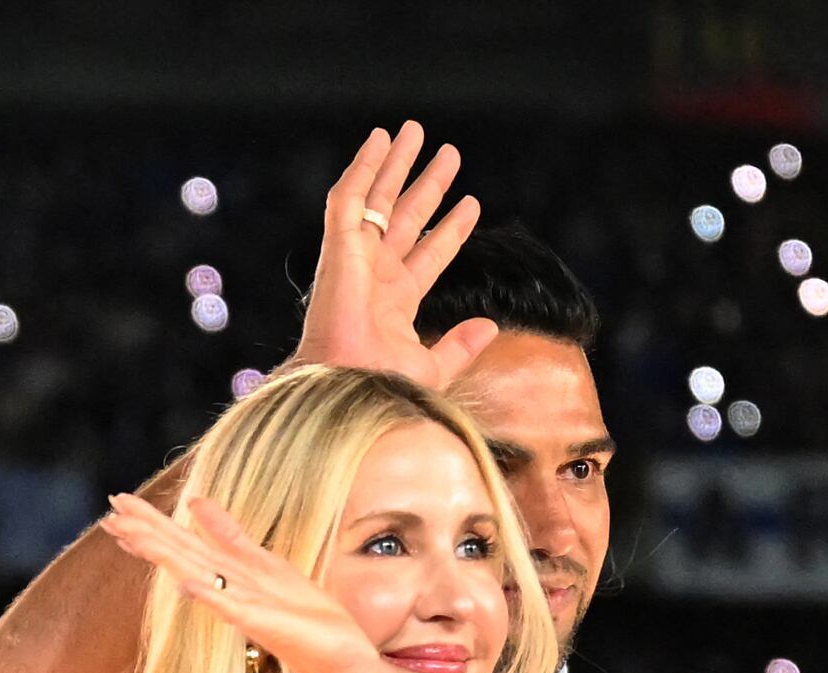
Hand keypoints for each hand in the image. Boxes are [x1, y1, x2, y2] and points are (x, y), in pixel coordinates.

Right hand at [100, 491, 386, 672]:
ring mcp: (240, 606)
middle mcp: (226, 587)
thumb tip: (193, 502)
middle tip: (107, 514)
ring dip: (165, 558)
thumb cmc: (301, 612)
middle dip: (145, 533)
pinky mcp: (259, 623)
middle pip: (179, 554)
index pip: (181, 541)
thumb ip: (227, 534)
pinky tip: (185, 585)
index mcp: (227, 571)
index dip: (151, 521)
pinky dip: (208, 596)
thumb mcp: (263, 562)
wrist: (335, 654)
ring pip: (194, 575)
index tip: (117, 502)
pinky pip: (228, 607)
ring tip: (131, 537)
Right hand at [289, 125, 497, 387]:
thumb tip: (489, 325)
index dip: (450, 228)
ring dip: (396, 164)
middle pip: (406, 216)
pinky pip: (349, 197)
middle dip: (426, 183)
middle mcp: (376, 273)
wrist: (348, 386)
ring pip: (378, 198)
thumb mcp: (433, 366)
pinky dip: (363, 167)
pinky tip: (380, 140)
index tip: (471, 202)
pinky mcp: (338, 245)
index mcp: (396, 300)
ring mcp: (356, 257)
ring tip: (415, 131)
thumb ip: (460, 345)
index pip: (430, 252)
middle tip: (448, 153)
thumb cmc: (382, 385)